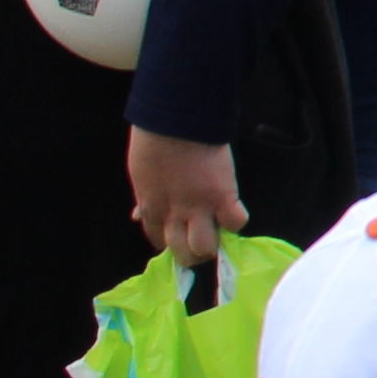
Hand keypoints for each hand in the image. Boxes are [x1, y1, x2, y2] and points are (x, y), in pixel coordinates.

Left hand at [128, 129, 244, 264]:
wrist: (174, 123)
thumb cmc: (153, 144)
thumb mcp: (141, 178)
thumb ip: (146, 200)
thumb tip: (139, 215)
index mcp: (152, 211)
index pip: (160, 243)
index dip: (171, 243)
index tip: (179, 237)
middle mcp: (174, 216)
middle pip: (184, 254)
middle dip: (193, 254)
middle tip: (201, 243)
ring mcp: (199, 208)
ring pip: (206, 247)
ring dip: (214, 242)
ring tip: (220, 231)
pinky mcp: (223, 196)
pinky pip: (236, 221)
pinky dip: (237, 220)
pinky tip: (234, 211)